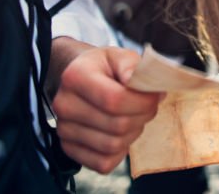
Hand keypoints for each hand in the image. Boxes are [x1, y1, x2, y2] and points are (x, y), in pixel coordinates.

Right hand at [50, 39, 161, 172]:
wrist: (81, 79)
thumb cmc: (104, 68)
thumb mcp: (119, 55)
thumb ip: (133, 65)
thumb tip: (143, 82)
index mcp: (76, 76)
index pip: (115, 99)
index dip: (143, 102)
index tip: (155, 95)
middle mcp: (64, 104)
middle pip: (117, 125)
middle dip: (143, 116)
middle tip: (148, 105)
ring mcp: (63, 129)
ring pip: (112, 145)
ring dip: (133, 132)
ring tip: (134, 116)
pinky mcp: (68, 149)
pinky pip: (103, 162)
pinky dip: (120, 152)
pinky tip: (121, 133)